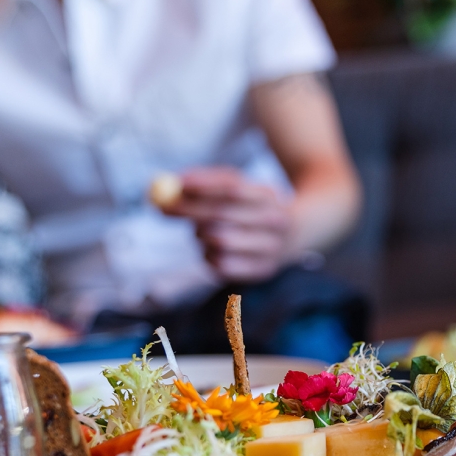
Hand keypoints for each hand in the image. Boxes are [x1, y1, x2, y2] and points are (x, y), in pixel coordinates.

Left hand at [160, 167, 293, 282]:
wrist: (294, 233)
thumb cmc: (251, 206)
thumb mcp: (238, 187)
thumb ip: (205, 184)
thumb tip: (168, 188)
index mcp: (270, 195)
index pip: (233, 188)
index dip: (203, 186)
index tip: (176, 183)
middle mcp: (276, 222)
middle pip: (223, 216)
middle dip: (189, 210)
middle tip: (162, 207)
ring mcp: (272, 250)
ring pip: (219, 242)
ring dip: (201, 235)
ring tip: (203, 230)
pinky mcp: (262, 271)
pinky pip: (221, 265)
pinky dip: (209, 256)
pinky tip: (216, 249)